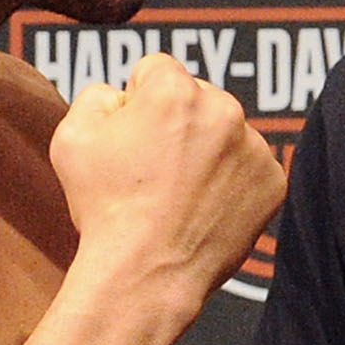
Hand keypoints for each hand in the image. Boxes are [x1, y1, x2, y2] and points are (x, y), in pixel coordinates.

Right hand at [51, 55, 286, 299]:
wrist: (145, 274)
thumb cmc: (104, 206)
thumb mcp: (72, 136)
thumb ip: (97, 95)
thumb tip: (123, 93)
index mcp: (174, 88)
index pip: (155, 70)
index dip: (137, 103)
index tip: (132, 139)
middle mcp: (223, 108)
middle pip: (196, 98)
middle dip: (176, 123)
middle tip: (153, 172)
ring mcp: (254, 146)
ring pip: (225, 133)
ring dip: (206, 151)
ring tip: (177, 194)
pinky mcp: (272, 181)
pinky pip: (249, 168)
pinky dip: (231, 183)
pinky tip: (203, 207)